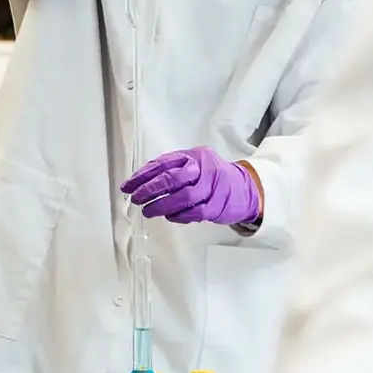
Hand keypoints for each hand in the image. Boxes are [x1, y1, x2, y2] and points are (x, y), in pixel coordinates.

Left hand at [122, 147, 260, 226]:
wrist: (244, 188)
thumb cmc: (212, 176)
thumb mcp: (194, 164)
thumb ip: (172, 169)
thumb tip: (140, 181)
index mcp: (194, 156)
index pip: (163, 163)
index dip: (142, 175)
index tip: (127, 186)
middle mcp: (203, 169)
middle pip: (172, 178)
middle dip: (150, 189)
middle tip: (136, 198)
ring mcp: (212, 187)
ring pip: (183, 197)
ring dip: (161, 206)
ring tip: (148, 211)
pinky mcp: (217, 206)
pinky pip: (194, 213)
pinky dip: (178, 216)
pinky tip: (169, 216)